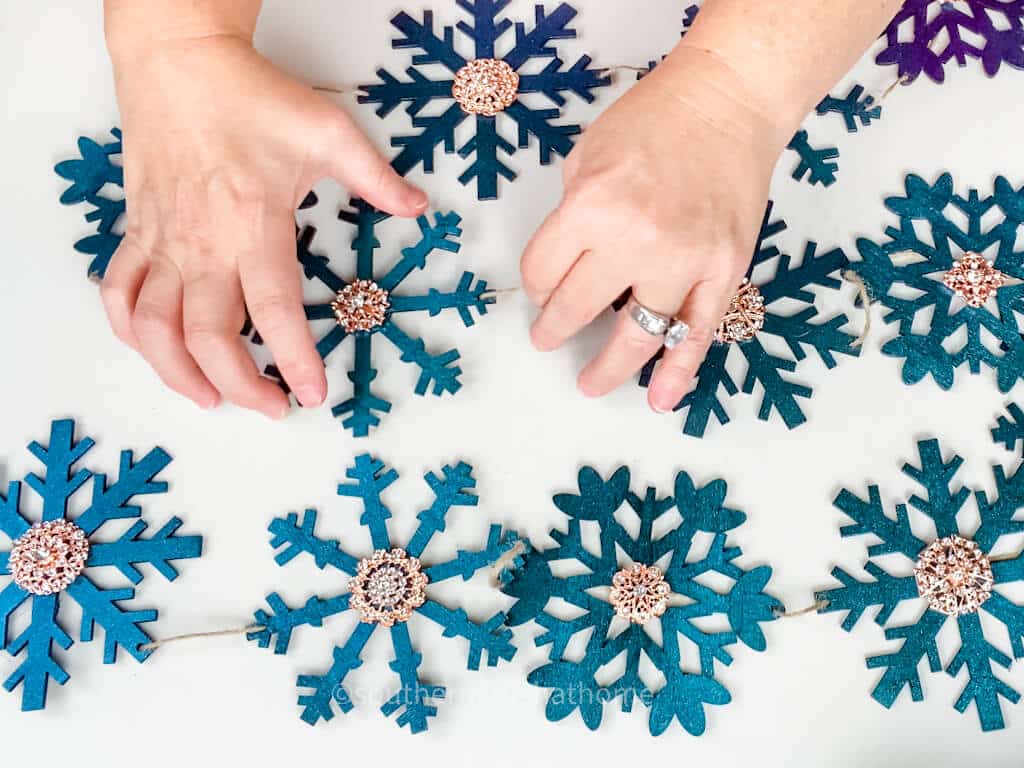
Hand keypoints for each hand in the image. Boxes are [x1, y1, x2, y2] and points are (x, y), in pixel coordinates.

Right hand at [102, 34, 425, 418]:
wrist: (178, 61)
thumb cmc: (250, 95)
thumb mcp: (328, 131)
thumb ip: (375, 177)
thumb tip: (418, 208)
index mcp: (253, 225)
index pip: (275, 310)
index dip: (295, 359)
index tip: (314, 395)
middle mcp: (202, 244)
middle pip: (208, 337)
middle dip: (240, 386)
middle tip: (273, 408)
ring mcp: (162, 242)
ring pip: (153, 328)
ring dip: (177, 374)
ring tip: (211, 399)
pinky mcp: (136, 233)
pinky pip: (118, 293)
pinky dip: (128, 331)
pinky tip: (155, 350)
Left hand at [521, 47, 791, 412]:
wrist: (726, 103)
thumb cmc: (654, 120)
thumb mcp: (586, 156)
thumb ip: (571, 215)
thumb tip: (565, 266)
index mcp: (591, 206)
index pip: (543, 271)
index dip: (536, 285)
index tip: (542, 287)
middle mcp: (634, 240)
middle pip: (578, 307)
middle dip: (554, 328)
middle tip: (547, 338)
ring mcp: (683, 261)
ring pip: (637, 335)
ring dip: (606, 368)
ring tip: (589, 383)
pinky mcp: (723, 271)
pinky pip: (696, 334)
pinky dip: (679, 373)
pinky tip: (660, 400)